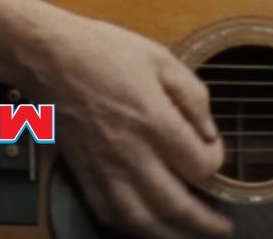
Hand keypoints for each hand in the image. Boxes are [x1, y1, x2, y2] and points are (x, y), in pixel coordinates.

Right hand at [0, 0, 231, 237]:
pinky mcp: (83, 174)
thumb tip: (210, 132)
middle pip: (173, 204)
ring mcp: (103, 168)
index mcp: (153, 121)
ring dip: (168, 235)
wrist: (49, 58)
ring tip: (190, 238)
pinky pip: (107, 213)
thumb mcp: (162, 60)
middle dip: (203, 223)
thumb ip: (193, 96)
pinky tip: (146, 228)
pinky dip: (130, 227)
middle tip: (222, 229)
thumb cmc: (106, 52)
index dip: (216, 163)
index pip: (198, 165)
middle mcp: (129, 152)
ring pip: (139, 219)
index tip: (216, 152)